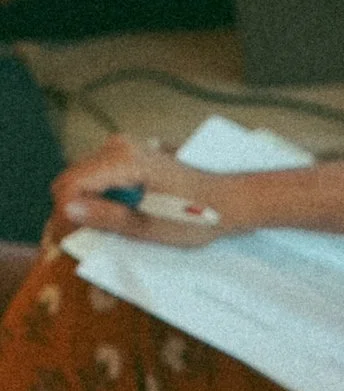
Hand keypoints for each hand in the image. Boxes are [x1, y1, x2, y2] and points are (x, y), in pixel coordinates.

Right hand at [49, 138, 231, 248]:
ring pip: (81, 179)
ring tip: (99, 235)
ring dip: (84, 207)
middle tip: (84, 244)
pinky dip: (98, 199)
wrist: (231, 200)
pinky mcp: (129, 156)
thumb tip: (68, 209)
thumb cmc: (199, 216)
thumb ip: (109, 217)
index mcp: (123, 160)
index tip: (71, 244)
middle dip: (71, 213)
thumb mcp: (151, 226)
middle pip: (71, 180)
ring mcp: (123, 149)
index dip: (65, 217)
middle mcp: (118, 146)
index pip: (71, 186)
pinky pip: (98, 178)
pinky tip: (114, 219)